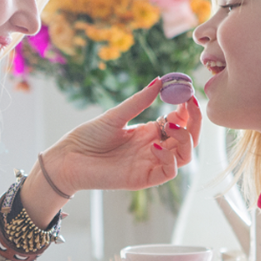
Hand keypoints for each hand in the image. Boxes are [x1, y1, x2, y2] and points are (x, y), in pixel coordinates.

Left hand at [40, 78, 201, 194]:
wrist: (67, 159)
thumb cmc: (87, 137)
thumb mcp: (116, 115)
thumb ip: (138, 101)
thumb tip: (160, 81)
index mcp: (149, 133)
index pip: (181, 122)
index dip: (188, 110)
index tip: (187, 93)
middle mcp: (154, 148)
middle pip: (188, 139)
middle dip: (194, 122)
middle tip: (188, 104)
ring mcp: (150, 164)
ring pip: (184, 156)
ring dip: (184, 139)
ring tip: (169, 124)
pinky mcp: (143, 179)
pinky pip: (169, 172)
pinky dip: (169, 158)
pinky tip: (154, 146)